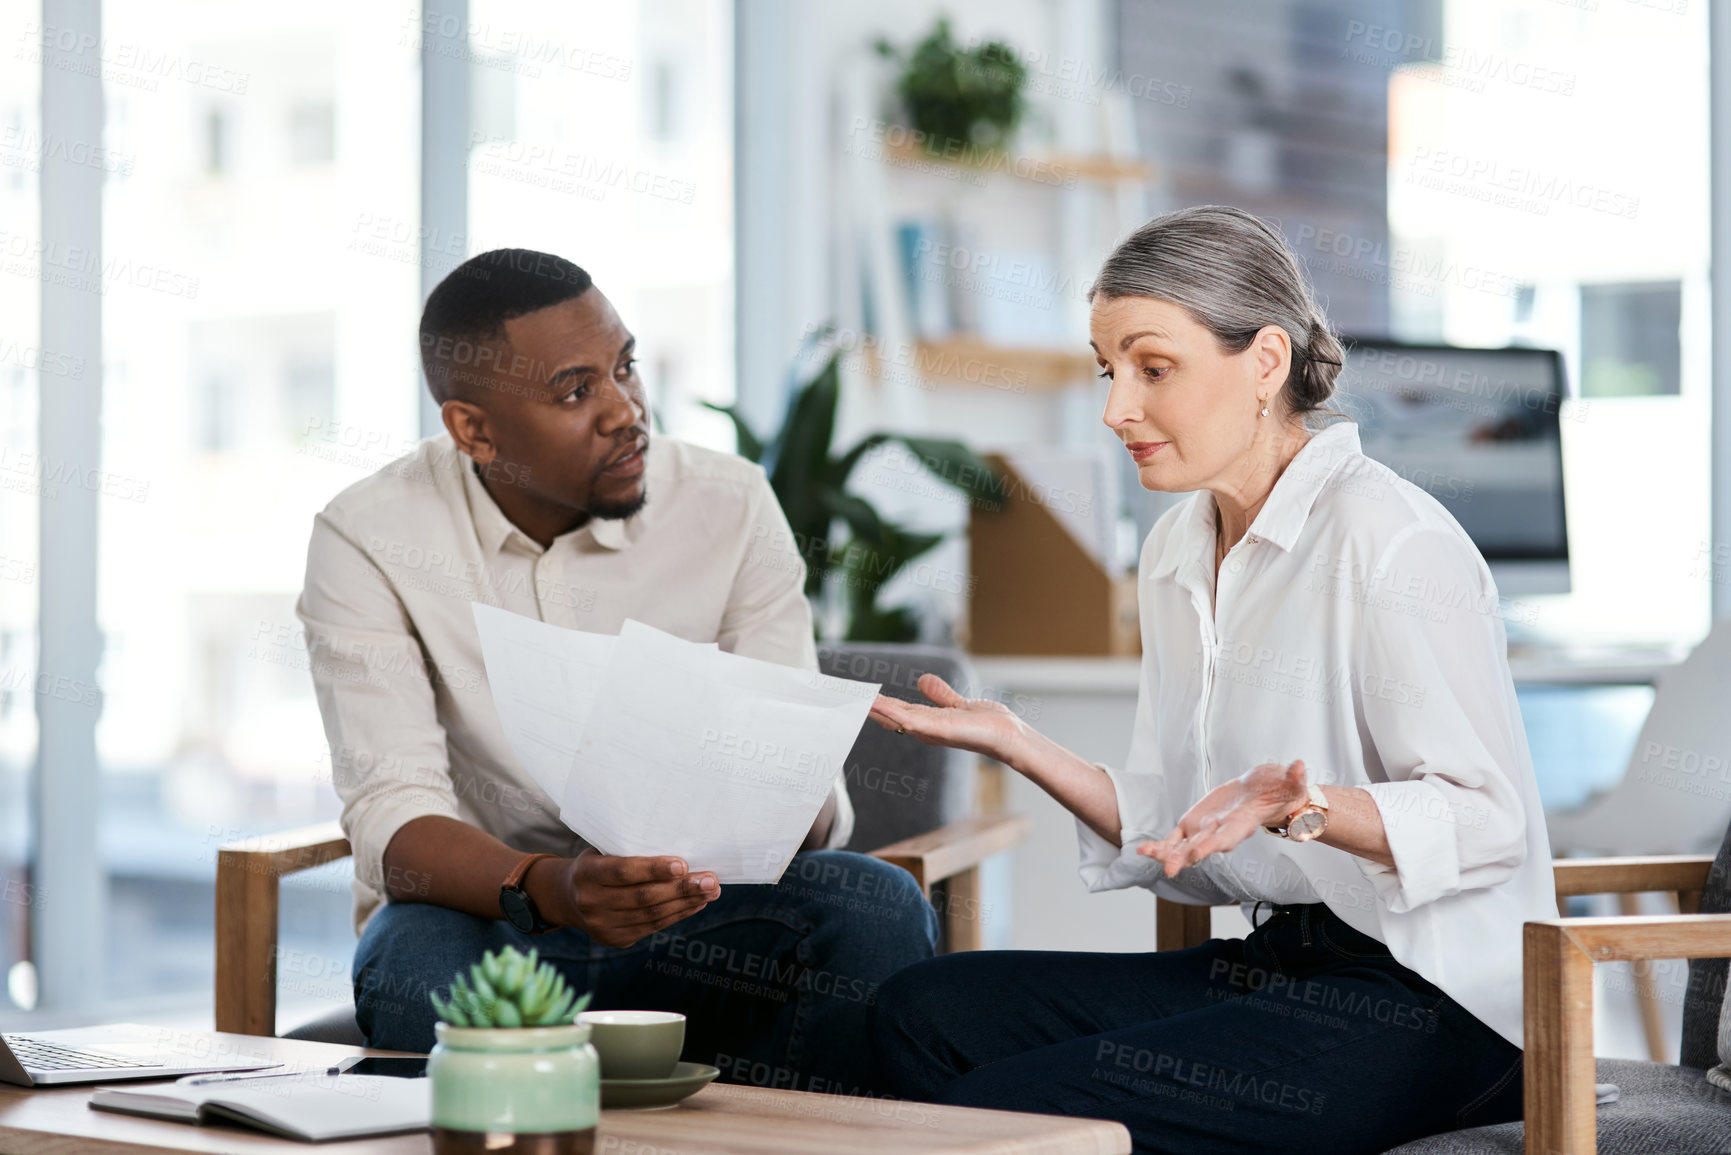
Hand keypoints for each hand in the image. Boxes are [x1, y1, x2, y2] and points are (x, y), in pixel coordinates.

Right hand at [530, 850, 718, 947]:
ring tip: (710, 891)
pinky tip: (696, 904)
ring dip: (686, 903)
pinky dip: (678, 914)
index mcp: (586, 873)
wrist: (568, 897)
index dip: (654, 869)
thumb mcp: (603, 850)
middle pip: (643, 897)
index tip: (683, 864)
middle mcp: (591, 902)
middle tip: (710, 879)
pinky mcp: (616, 939)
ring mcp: (602, 925)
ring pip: (652, 915)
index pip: (623, 871)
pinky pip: (653, 927)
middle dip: (681, 889)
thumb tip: (680, 847)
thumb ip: (630, 850)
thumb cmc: (596, 863)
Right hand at [867, 674, 1025, 762]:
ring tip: (853, 698)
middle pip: (891, 716)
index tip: (857, 693)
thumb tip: (922, 680)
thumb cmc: (988, 724)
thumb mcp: (957, 704)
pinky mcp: (937, 730)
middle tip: (842, 696)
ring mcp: (929, 731)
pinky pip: (910, 720)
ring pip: (895, 718)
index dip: (877, 702)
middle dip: (868, 707)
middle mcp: (924, 729)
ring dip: (874, 709)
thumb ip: (940, 695)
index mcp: (927, 722)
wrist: (1008, 735)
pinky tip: (876, 705)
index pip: (897, 710)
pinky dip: (892, 713)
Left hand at [1136, 760, 1309, 877]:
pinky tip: (1143, 850)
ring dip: (1165, 853)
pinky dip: (1160, 845)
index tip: (1199, 853)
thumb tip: (1300, 766)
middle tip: (1170, 868)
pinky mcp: (1195, 824)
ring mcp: (1206, 830)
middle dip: (1186, 857)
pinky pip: (1174, 838)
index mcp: (1242, 823)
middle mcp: (1222, 832)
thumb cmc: (1281, 790)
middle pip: (1202, 847)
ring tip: (1145, 854)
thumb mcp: (1290, 782)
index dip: (1214, 844)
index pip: (1228, 837)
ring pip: (1183, 846)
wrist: (1267, 793)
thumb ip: (1294, 778)